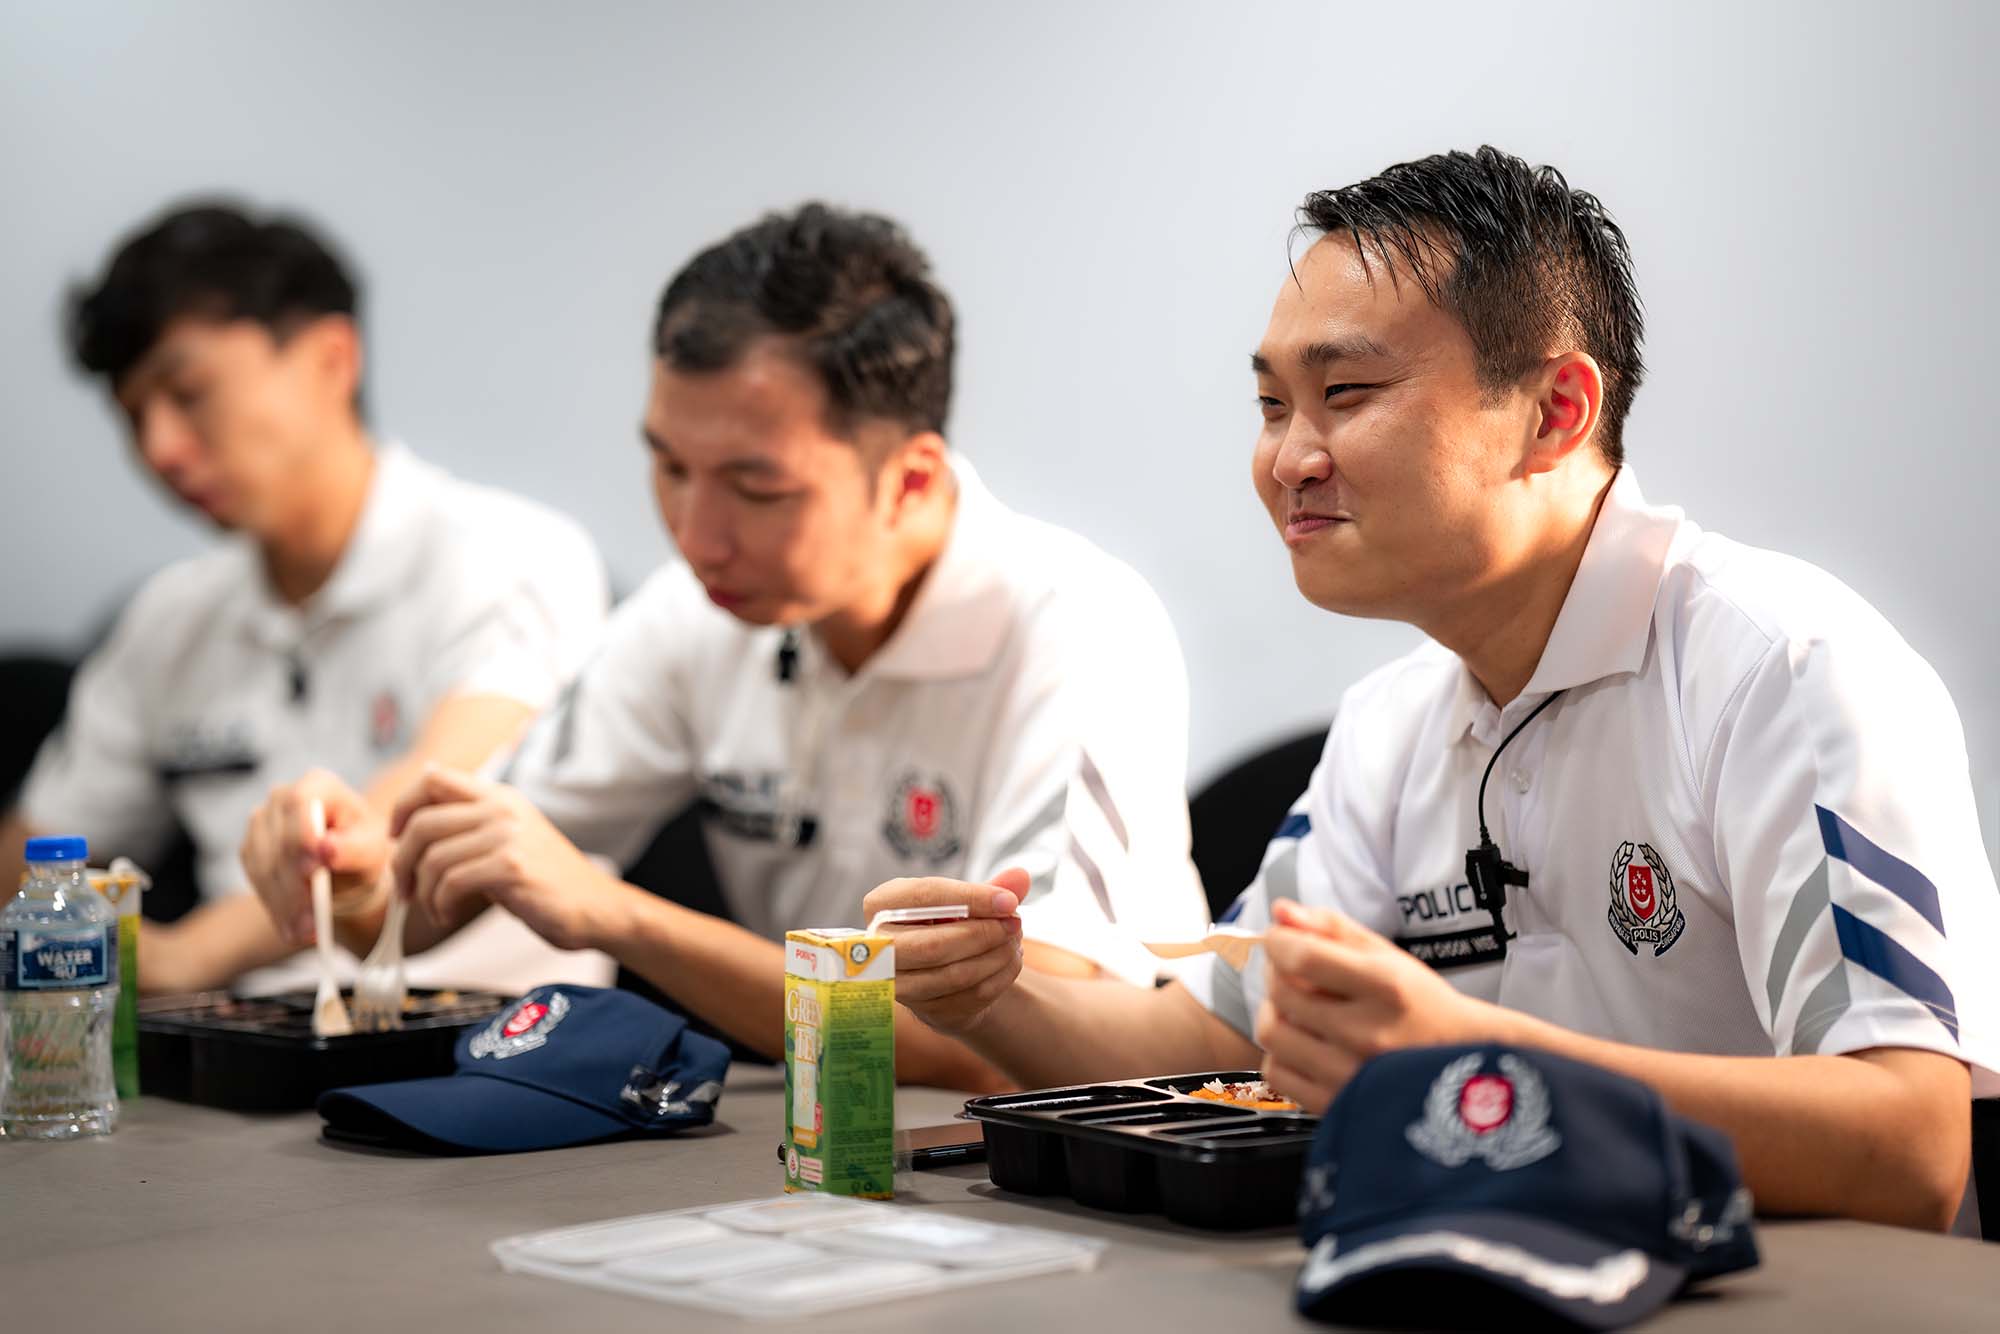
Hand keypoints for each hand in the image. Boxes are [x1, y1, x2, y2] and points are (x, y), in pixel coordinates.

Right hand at [239, 768, 388, 945]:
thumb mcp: (371, 847)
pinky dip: (277, 909)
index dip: (302, 837)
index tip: (314, 870)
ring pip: (264, 867)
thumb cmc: (364, 846)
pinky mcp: (252, 851)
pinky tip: (292, 929)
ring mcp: (261, 824)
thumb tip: (327, 850)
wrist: (349, 862)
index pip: (299, 804)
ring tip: (305, 932)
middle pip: (279, 841)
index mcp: (317, 785)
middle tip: (311, 920)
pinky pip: (257, 883)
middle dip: (296, 884)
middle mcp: (281, 798)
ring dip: (285, 905)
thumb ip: (353, 848)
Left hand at [390, 765, 624, 951]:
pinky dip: (439, 904)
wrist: (596, 908)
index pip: (432, 779)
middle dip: (401, 862)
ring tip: (434, 908)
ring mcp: (508, 835)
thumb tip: (427, 783)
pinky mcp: (512, 866)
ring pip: (432, 857)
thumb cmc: (546, 880)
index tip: (397, 840)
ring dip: (422, 892)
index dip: (403, 808)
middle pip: (422, 822)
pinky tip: (447, 915)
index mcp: (499, 797)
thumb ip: (471, 821)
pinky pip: (450, 882)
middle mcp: (502, 809)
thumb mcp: (507, 839)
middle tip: (404, 891)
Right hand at [860, 870, 1026, 1035]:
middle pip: (933, 945)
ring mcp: (900, 984)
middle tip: (1015, 923)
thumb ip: (993, 887)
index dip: (971, 898)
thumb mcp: (966, 898)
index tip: (1008, 901)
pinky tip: (1011, 961)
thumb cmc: (948, 922)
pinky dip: (1000, 977)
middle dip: (983, 933)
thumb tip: (1020, 877)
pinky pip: (970, 996)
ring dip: (996, 956)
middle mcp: (880, 947)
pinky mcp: (926, 1010)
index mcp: (882, 905)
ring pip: (953, 975)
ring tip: (1015, 941)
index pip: (924, 898)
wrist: (943, 966)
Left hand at [1254, 899, 1505, 1112]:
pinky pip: (1277, 1072)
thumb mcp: (1388, 955)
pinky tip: (1299, 1039)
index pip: (1303, 957)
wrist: (1461, 1065)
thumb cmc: (1422, 1005)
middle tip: (1287, 968)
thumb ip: (1331, 928)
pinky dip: (1277, 1050)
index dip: (1277, 941)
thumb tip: (1280, 911)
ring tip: (1291, 1004)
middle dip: (1274, 971)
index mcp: (1385, 987)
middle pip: (1283, 993)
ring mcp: (1352, 1075)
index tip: (1279, 938)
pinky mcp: (1338, 1105)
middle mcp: (1368, 1033)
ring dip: (1271, 1008)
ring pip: (1272, 1032)